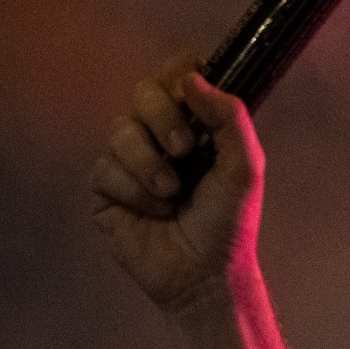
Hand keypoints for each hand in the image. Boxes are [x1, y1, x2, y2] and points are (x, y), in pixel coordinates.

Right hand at [89, 62, 262, 313]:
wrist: (203, 273)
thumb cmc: (229, 221)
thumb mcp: (244, 167)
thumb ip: (230, 117)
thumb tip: (192, 77)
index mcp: (197, 123)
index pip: (178, 75)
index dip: (180, 76)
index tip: (191, 95)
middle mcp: (161, 134)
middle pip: (144, 91)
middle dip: (164, 118)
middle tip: (186, 150)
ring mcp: (130, 158)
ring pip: (120, 130)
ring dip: (150, 164)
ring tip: (172, 194)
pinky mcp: (106, 187)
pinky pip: (105, 168)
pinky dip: (134, 191)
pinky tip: (154, 212)